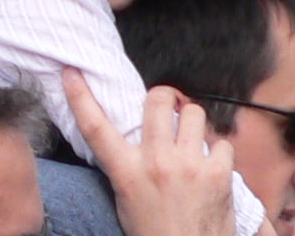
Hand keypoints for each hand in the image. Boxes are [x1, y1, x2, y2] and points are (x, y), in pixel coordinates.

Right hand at [63, 71, 246, 235]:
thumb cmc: (155, 232)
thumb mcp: (128, 200)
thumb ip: (130, 166)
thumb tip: (138, 136)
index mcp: (126, 174)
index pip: (97, 130)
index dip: (82, 98)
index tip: (73, 73)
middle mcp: (156, 163)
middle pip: (159, 99)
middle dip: (164, 97)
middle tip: (166, 107)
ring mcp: (189, 163)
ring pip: (194, 112)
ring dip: (193, 123)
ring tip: (190, 145)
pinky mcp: (218, 169)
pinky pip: (221, 141)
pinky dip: (218, 153)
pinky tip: (211, 172)